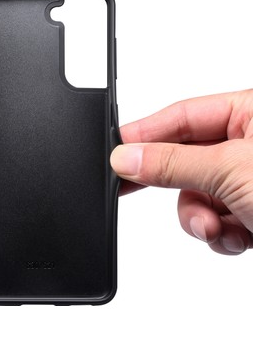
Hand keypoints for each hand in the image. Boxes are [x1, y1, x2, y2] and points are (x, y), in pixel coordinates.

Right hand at [110, 90, 252, 254]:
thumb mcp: (231, 170)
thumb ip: (174, 163)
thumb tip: (126, 157)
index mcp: (250, 113)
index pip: (183, 117)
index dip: (146, 133)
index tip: (114, 151)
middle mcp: (248, 145)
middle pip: (185, 159)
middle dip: (174, 185)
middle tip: (127, 188)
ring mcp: (250, 182)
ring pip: (197, 196)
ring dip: (200, 218)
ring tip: (214, 228)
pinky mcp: (252, 214)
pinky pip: (215, 222)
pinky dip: (220, 236)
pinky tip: (238, 238)